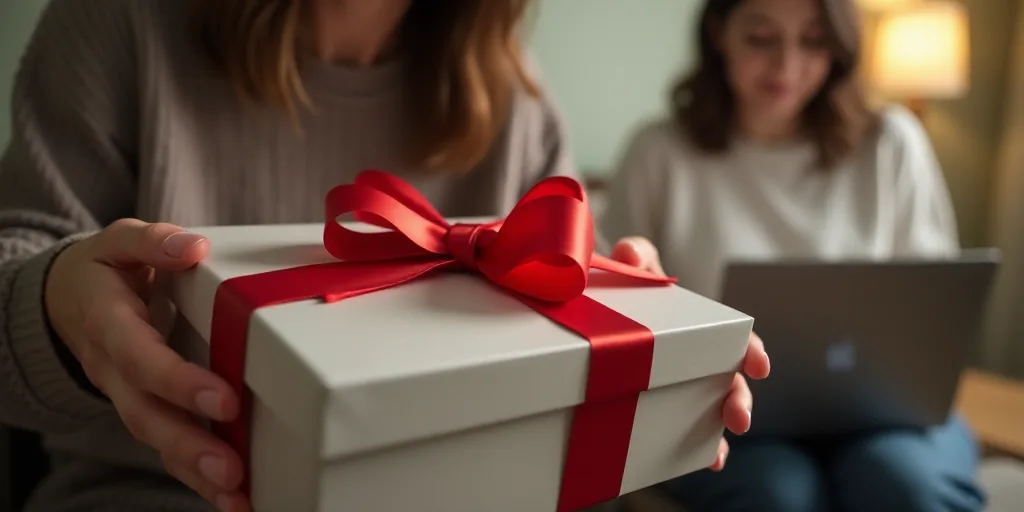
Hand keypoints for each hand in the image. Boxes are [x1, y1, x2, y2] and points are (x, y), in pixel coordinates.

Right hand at [45, 219, 248, 511]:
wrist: (64, 300)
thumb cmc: (105, 269)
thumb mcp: (119, 241)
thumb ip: (152, 241)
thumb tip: (191, 246)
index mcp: (110, 324)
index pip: (141, 359)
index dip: (178, 382)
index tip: (224, 400)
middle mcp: (115, 370)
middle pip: (146, 415)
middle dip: (188, 445)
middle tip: (231, 470)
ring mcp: (126, 396)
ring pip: (156, 440)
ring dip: (196, 473)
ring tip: (238, 496)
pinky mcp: (146, 409)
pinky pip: (168, 447)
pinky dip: (197, 476)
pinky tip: (235, 498)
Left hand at [610, 237, 770, 471]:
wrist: (594, 311)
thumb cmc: (625, 286)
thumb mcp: (631, 266)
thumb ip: (637, 256)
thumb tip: (630, 256)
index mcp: (699, 322)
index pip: (735, 336)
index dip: (750, 349)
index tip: (759, 365)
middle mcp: (699, 356)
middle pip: (729, 380)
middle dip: (739, 399)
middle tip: (739, 417)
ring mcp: (683, 384)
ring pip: (712, 409)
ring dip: (720, 430)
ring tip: (718, 451)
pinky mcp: (662, 407)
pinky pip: (686, 432)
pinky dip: (701, 449)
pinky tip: (707, 462)